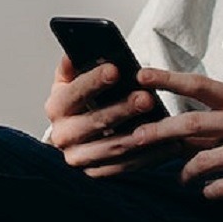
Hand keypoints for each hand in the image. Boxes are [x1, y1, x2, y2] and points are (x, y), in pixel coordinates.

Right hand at [44, 57, 174, 176]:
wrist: (75, 134)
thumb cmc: (81, 99)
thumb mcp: (72, 79)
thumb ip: (74, 62)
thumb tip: (77, 48)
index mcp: (56, 107)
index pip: (74, 92)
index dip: (94, 80)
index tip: (116, 69)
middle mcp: (62, 135)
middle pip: (95, 121)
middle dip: (122, 109)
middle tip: (147, 97)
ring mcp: (78, 157)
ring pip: (111, 147)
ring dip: (138, 135)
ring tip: (162, 122)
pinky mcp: (95, 173)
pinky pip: (124, 167)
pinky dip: (147, 157)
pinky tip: (167, 144)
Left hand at [131, 69, 222, 199]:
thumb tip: (179, 126)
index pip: (202, 85)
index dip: (169, 79)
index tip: (142, 75)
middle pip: (193, 124)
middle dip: (159, 131)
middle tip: (136, 138)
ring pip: (203, 162)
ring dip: (185, 173)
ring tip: (183, 177)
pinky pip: (222, 188)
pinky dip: (209, 192)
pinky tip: (209, 191)